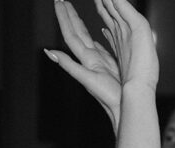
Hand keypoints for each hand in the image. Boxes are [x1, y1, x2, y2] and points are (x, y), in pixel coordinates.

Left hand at [46, 1, 122, 128]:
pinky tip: (99, 31)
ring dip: (80, 23)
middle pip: (76, 32)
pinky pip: (102, 45)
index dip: (65, 18)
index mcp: (86, 59)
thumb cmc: (109, 97)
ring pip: (87, 37)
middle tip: (62, 0)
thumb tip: (49, 52)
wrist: (125, 109)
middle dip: (69, 16)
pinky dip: (98, 36)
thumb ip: (70, 65)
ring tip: (74, 10)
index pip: (71, 34)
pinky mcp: (110, 65)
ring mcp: (99, 61)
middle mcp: (90, 59)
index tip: (59, 2)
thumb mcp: (88, 79)